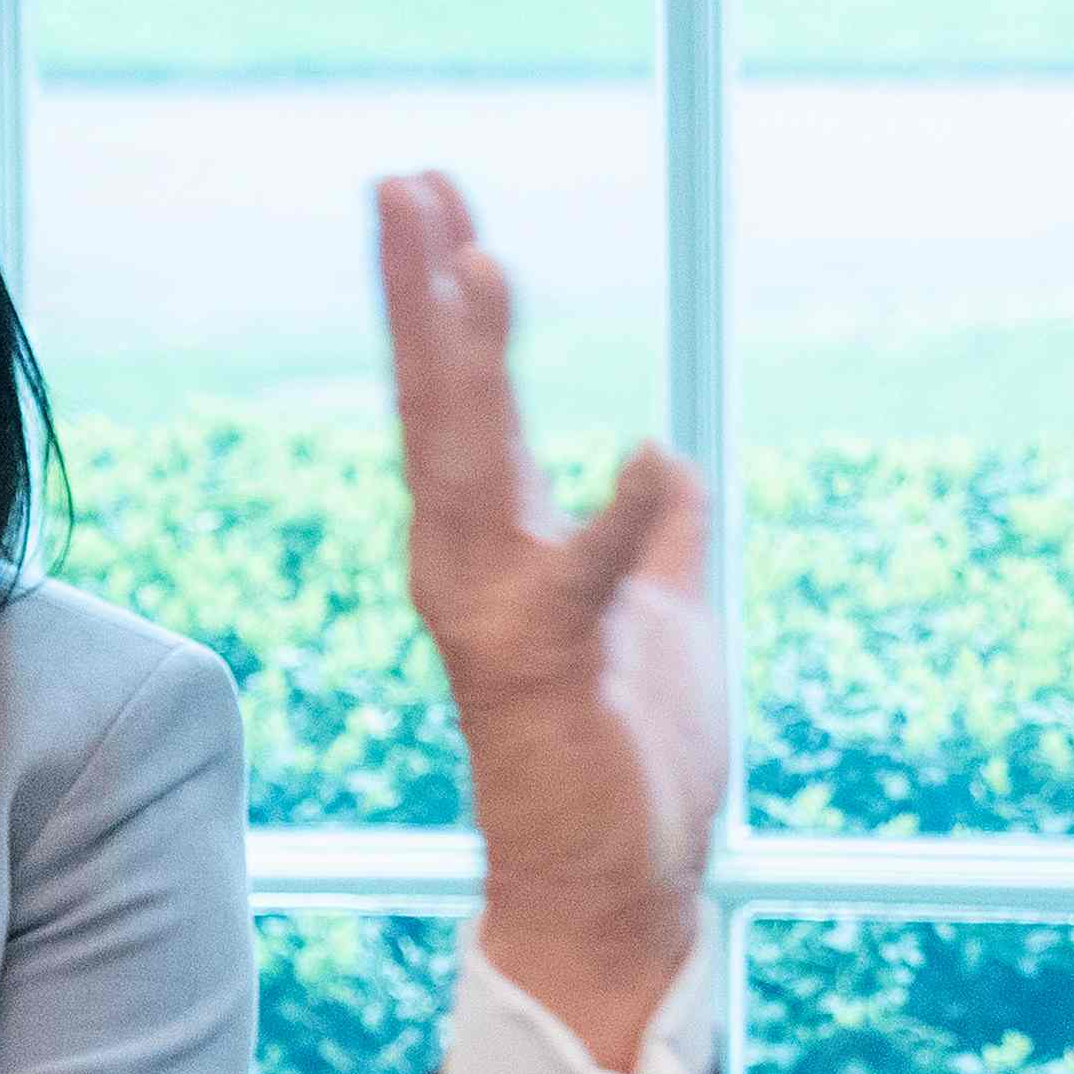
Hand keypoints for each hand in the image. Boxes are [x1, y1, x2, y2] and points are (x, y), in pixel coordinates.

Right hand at [377, 172, 721, 1070]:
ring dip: (476, 363)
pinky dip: (622, 521)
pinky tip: (652, 451)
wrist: (608, 890)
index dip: (448, 296)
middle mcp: (471, 568)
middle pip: (441, 405)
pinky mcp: (549, 671)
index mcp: (495, 545)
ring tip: (480, 261)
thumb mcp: (654, 613)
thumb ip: (655, 534)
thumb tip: (669, 464)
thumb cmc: (622, 760)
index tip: (433, 197)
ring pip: (477, 466)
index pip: (462, 398)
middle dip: (422, 292)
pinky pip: (589, 582)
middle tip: (404, 182)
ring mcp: (498, 618)